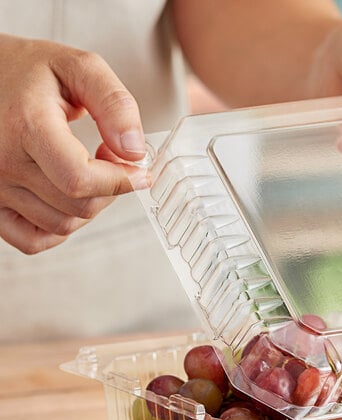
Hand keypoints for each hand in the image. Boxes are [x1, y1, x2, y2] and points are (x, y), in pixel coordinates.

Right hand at [0, 34, 149, 253]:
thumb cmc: (28, 72)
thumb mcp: (78, 68)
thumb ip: (115, 104)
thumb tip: (134, 152)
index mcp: (25, 125)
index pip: (81, 180)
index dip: (120, 181)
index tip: (138, 170)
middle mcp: (3, 161)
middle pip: (79, 205)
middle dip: (110, 189)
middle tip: (110, 161)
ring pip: (62, 225)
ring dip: (89, 206)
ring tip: (88, 173)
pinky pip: (33, 240)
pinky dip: (59, 228)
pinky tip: (66, 198)